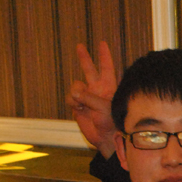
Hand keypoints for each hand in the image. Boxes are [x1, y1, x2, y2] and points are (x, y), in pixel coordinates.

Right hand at [65, 41, 117, 157]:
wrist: (105, 138)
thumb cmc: (112, 122)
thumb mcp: (104, 107)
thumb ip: (88, 97)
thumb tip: (74, 93)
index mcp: (108, 86)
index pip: (106, 67)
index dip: (104, 55)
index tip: (102, 43)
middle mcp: (97, 89)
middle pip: (89, 70)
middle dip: (84, 58)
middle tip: (80, 46)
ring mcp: (86, 97)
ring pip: (75, 85)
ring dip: (76, 93)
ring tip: (82, 104)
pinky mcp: (78, 106)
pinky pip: (70, 98)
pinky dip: (72, 102)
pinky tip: (78, 109)